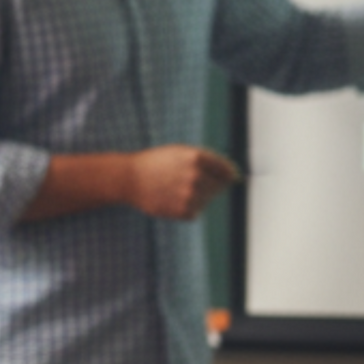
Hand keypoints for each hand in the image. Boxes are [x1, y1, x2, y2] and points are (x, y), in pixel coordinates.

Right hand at [125, 145, 241, 220]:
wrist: (130, 178)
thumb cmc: (156, 163)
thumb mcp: (181, 152)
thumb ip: (207, 161)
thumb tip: (233, 176)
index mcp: (197, 157)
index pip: (227, 171)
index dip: (228, 175)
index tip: (227, 178)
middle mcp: (196, 176)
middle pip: (219, 187)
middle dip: (210, 185)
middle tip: (188, 182)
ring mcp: (190, 195)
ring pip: (208, 200)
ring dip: (198, 197)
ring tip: (177, 190)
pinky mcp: (183, 211)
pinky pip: (195, 212)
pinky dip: (188, 208)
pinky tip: (172, 200)